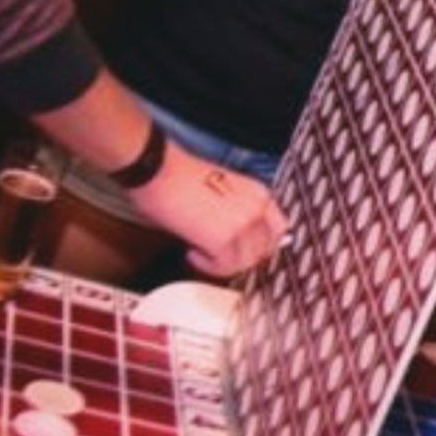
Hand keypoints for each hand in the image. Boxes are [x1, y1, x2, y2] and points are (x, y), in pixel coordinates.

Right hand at [130, 143, 286, 276]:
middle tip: (220, 256)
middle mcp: (257, 208)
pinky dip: (208, 266)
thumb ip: (237, 212)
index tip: (244, 250)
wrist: (157, 168)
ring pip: (246, 263)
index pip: (278, 230)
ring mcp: (243, 224)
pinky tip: (194, 253)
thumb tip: (238, 239)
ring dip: (223, 263)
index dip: (259, 245)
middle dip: (241, 258)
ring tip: (201, 251)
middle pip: (264, 250)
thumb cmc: (178, 176)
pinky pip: (225, 268)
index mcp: (259, 193)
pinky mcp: (223, 239)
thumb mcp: (223, 191)